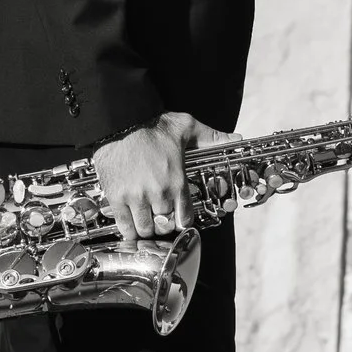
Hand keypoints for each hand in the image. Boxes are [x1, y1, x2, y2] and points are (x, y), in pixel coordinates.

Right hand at [92, 112, 223, 239]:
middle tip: (160, 218)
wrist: (120, 121)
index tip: (178, 217)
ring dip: (146, 228)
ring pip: (144, 229)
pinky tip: (130, 224)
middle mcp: (158, 193)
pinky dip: (128, 229)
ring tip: (145, 220)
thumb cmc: (152, 125)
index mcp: (177, 181)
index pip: (185, 218)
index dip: (182, 220)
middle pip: (164, 226)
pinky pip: (124, 225)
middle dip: (164, 224)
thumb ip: (212, 138)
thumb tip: (235, 140)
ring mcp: (135, 197)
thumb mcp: (187, 127)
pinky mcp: (116, 197)